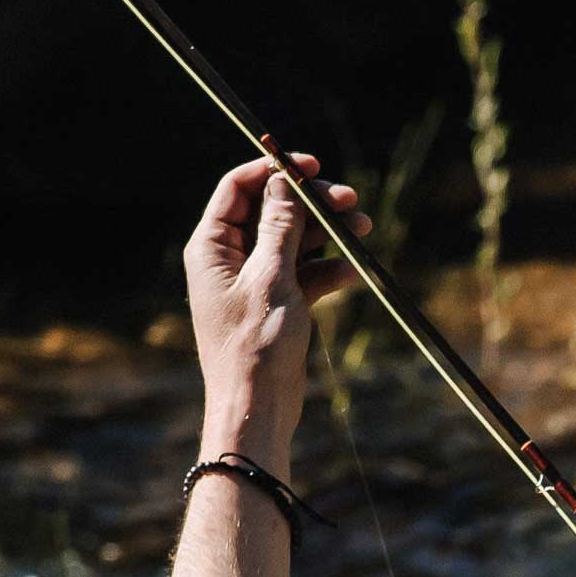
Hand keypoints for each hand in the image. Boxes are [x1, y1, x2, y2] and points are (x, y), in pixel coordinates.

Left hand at [184, 153, 370, 468]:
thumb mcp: (271, 279)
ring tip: (362, 228)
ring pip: (294, 243)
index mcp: (213, 247)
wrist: (257, 410)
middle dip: (311, 204)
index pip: (240, 189)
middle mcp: (231, 260)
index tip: (309, 166)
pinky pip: (306, 276)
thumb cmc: (256, 348)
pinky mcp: (279, 306)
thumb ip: (280, 227)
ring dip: (327, 235)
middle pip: (273, 212)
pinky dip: (329, 270)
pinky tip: (355, 269)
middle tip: (348, 200)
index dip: (274, 171)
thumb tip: (285, 182)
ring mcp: (257, 283)